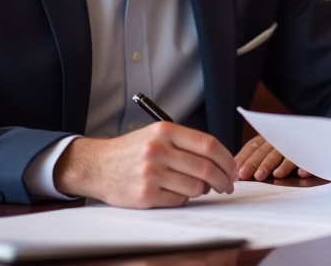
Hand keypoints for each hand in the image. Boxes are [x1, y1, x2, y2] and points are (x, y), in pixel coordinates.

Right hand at [53, 122, 236, 207]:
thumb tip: (221, 162)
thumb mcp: (158, 135)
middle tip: (227, 186)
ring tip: (195, 187)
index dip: (227, 160)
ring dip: (202, 190)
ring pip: (196, 187)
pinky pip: (179, 200)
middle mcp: (158, 150)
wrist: (97, 165)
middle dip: (223, 180)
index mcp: (165, 131)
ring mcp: (151, 173)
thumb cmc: (132, 150)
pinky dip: (183, 198)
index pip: (209, 145)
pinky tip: (174, 192)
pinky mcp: (145, 194)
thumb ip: (187, 144)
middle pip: (206, 168)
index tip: (233, 169)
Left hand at [234, 135, 310, 180]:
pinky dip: (306, 165)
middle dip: (258, 163)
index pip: (254, 146)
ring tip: (275, 174)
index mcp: (268, 139)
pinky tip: (301, 173)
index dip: (245, 158)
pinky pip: (310, 158)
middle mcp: (281, 140)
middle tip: (250, 175)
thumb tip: (236, 170)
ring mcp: (297, 146)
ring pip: (287, 154)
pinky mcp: (313, 152)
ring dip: (281, 164)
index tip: (238, 171)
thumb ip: (254, 158)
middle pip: (267, 151)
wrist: (318, 134)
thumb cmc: (286, 148)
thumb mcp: (269, 149)